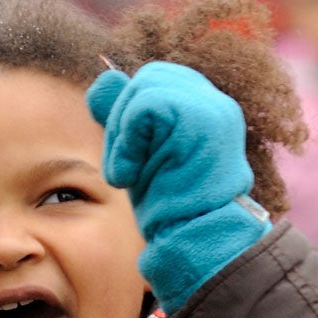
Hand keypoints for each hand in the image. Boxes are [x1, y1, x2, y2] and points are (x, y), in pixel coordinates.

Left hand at [85, 63, 267, 311]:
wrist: (194, 240)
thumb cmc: (170, 204)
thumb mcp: (140, 154)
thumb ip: (126, 118)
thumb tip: (103, 78)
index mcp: (204, 107)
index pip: (153, 83)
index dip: (131, 118)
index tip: (135, 161)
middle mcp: (213, 101)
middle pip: (146, 79)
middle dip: (123, 123)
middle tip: (128, 170)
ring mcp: (210, 106)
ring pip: (143, 89)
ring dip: (123, 137)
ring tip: (131, 174)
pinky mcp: (198, 117)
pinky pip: (143, 106)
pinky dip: (127, 143)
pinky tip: (132, 174)